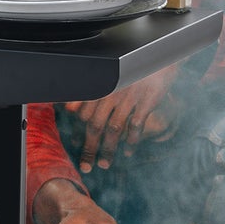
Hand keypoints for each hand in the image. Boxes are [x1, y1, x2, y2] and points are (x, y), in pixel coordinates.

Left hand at [66, 65, 182, 172]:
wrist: (157, 56)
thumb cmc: (128, 70)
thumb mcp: (106, 78)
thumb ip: (87, 94)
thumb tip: (67, 109)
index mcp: (100, 87)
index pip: (84, 115)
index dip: (79, 133)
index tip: (76, 147)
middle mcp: (111, 93)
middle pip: (96, 125)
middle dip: (90, 148)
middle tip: (87, 166)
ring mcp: (129, 97)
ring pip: (114, 128)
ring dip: (108, 149)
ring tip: (105, 164)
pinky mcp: (148, 99)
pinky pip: (137, 124)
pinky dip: (131, 140)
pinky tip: (128, 152)